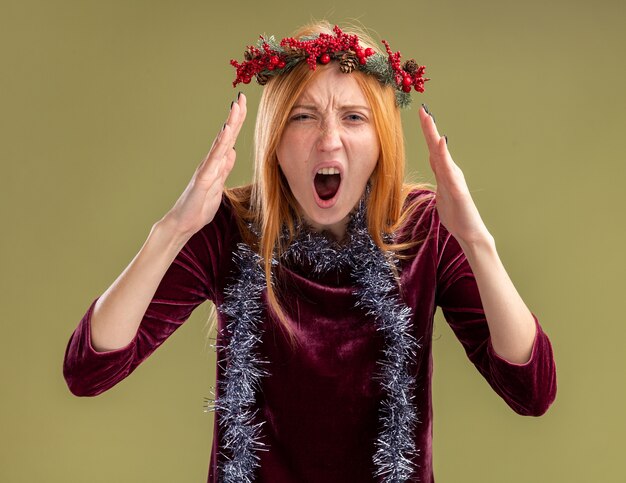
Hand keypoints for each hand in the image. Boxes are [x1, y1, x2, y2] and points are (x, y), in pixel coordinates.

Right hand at [162, 93, 246, 236]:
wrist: (183, 223)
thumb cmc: (199, 206)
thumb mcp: (219, 186)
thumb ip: (224, 169)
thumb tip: (232, 152)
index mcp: (216, 164)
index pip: (229, 139)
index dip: (237, 122)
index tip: (243, 104)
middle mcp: (210, 163)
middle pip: (226, 135)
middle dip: (235, 116)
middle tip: (241, 96)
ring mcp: (206, 169)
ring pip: (220, 143)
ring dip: (229, 125)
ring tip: (235, 107)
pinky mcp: (203, 180)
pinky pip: (213, 160)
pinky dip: (220, 145)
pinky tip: (226, 133)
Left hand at [418, 105, 490, 244]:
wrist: (470, 232)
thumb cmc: (456, 213)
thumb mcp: (441, 191)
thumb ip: (439, 175)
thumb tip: (435, 161)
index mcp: (445, 172)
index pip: (433, 149)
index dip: (427, 133)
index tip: (421, 115)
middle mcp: (451, 172)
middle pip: (437, 146)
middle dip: (429, 128)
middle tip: (422, 109)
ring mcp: (455, 179)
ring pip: (441, 154)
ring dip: (434, 136)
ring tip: (429, 119)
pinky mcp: (457, 190)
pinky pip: (449, 170)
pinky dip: (444, 156)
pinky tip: (441, 143)